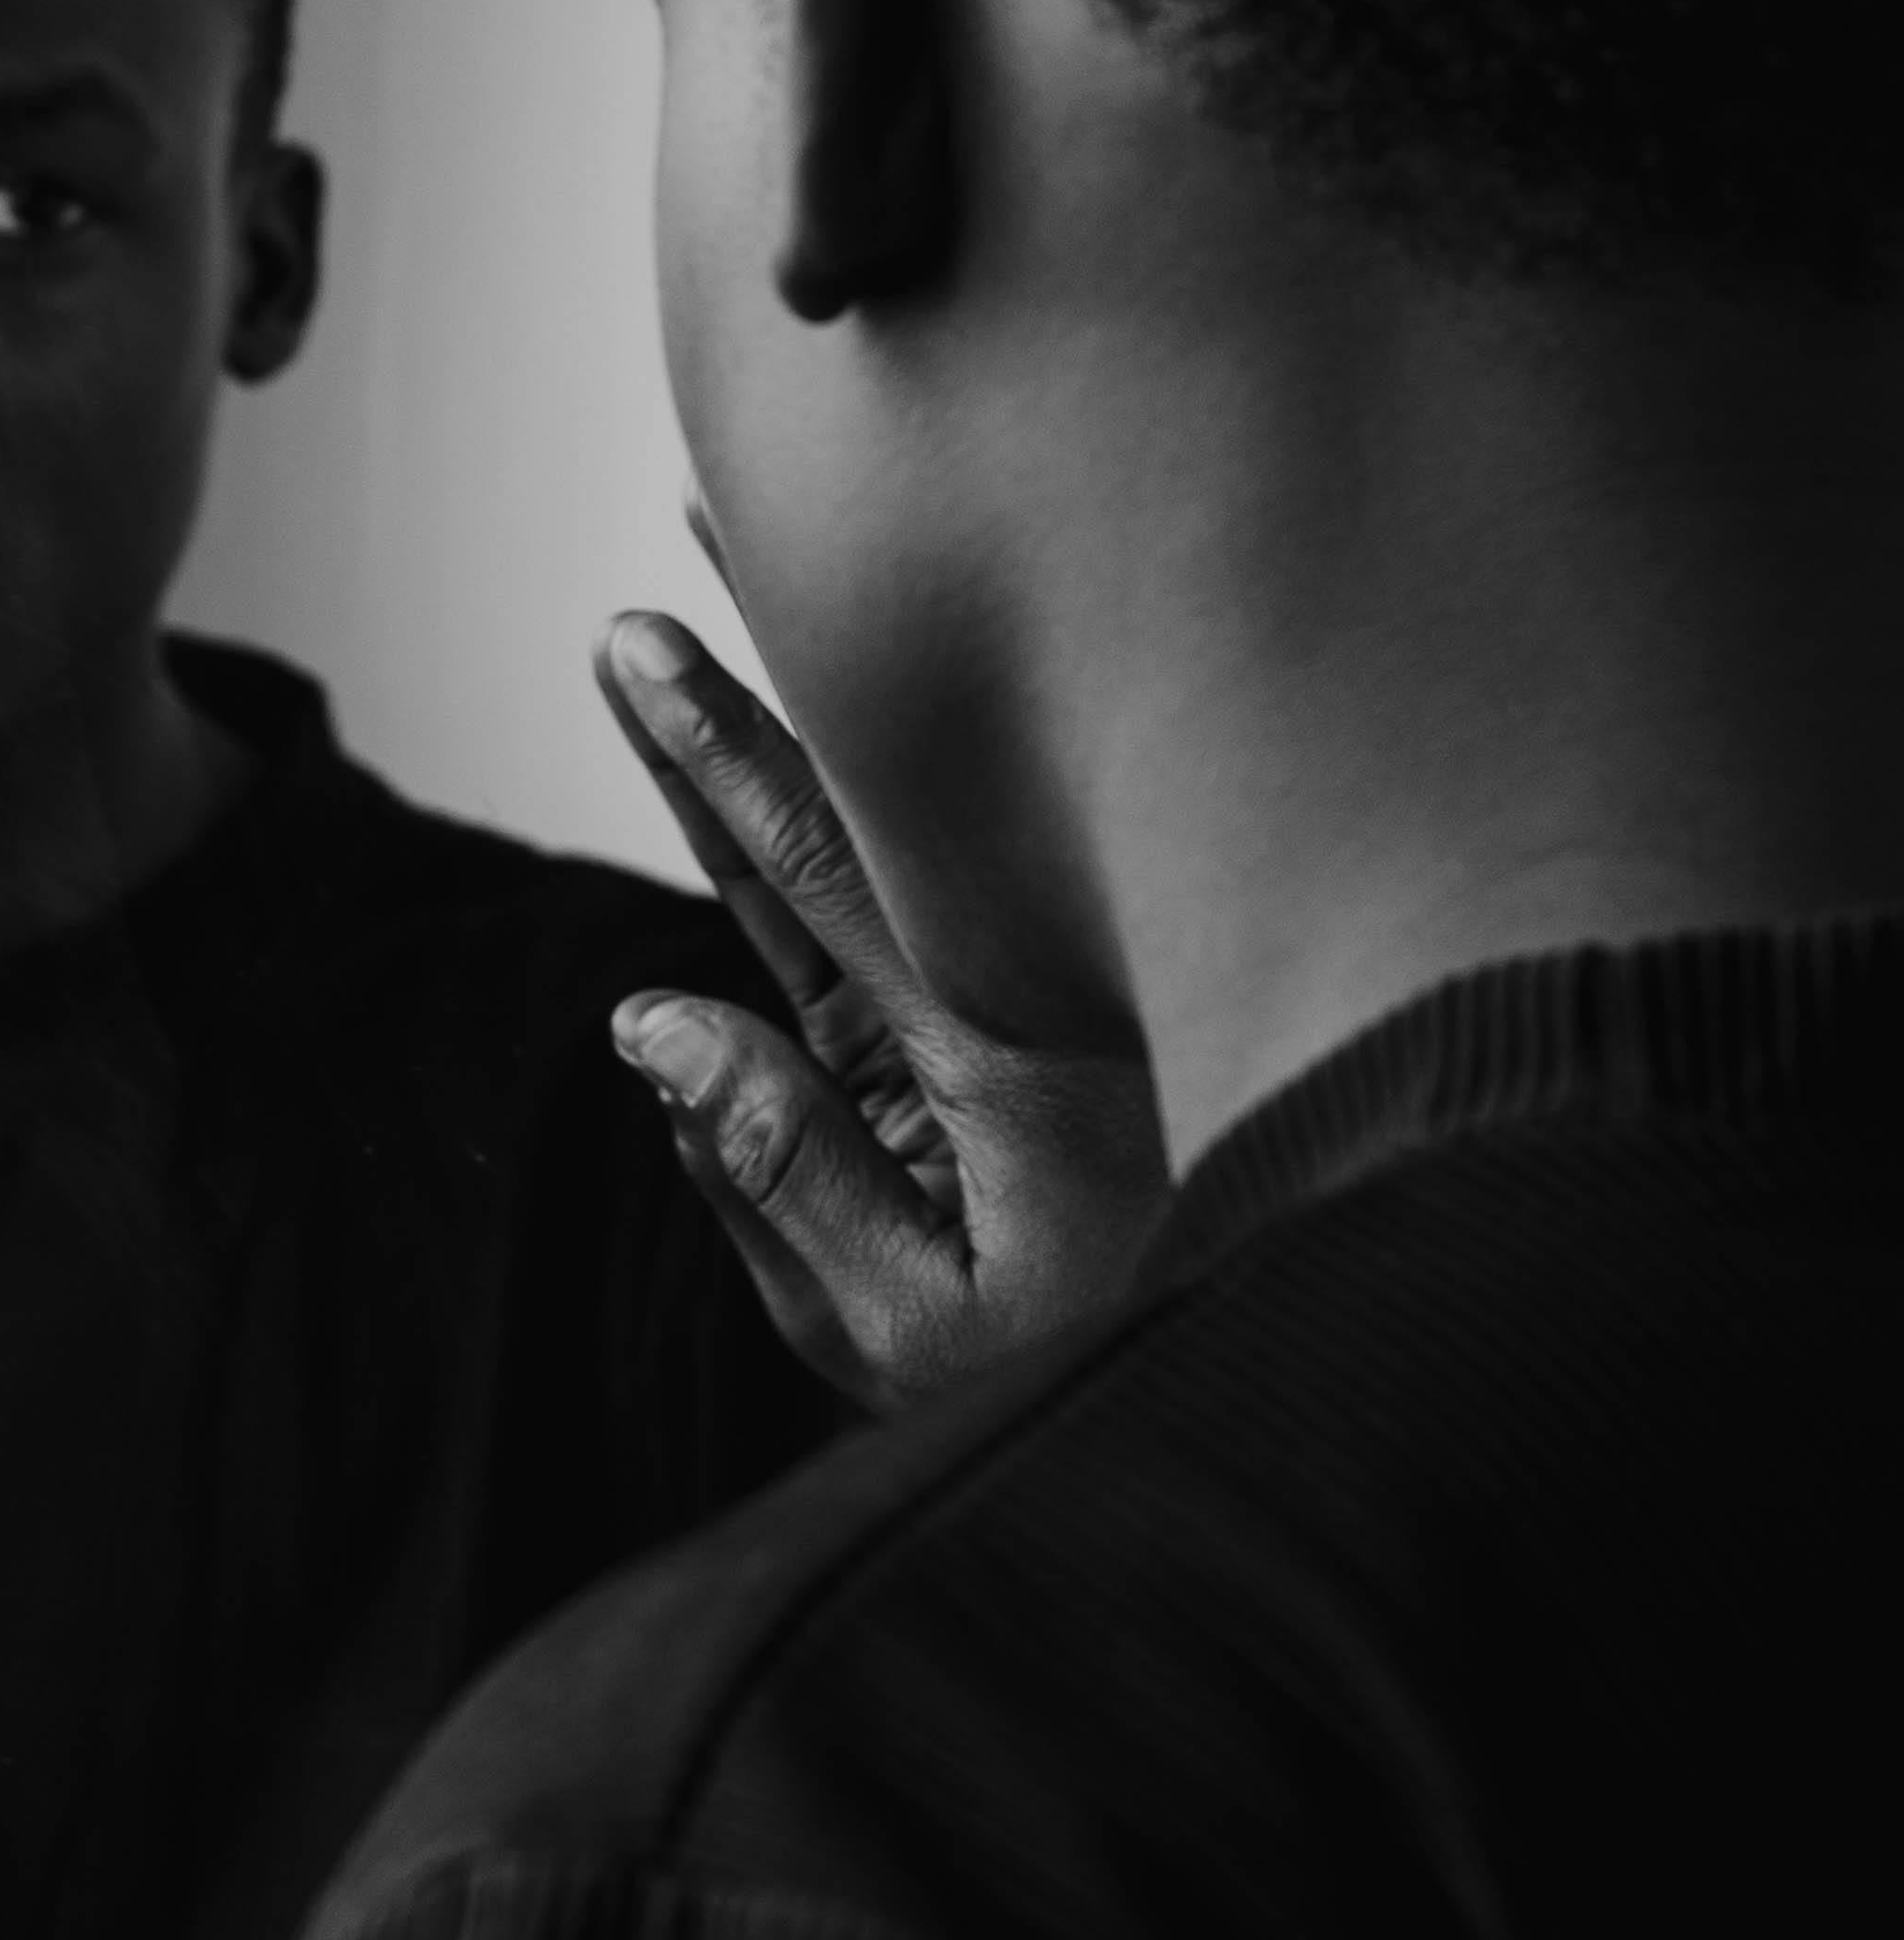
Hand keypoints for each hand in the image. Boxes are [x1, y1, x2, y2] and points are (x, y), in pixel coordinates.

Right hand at [597, 611, 1169, 1412]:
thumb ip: (780, 1171)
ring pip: (904, 808)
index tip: (640, 652)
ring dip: (817, 697)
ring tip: (746, 567)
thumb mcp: (911, 1326)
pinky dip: (871, 773)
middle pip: (858, 801)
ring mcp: (1030, 977)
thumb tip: (654, 1022)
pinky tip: (825, 707)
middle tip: (660, 580)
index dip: (721, 754)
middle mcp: (1018, 975)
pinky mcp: (1025, 1005)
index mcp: (989, 1043)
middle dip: (743, 700)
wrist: (1297, 1372)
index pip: (819, 867)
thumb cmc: (1090, 1360)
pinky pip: (925, 862)